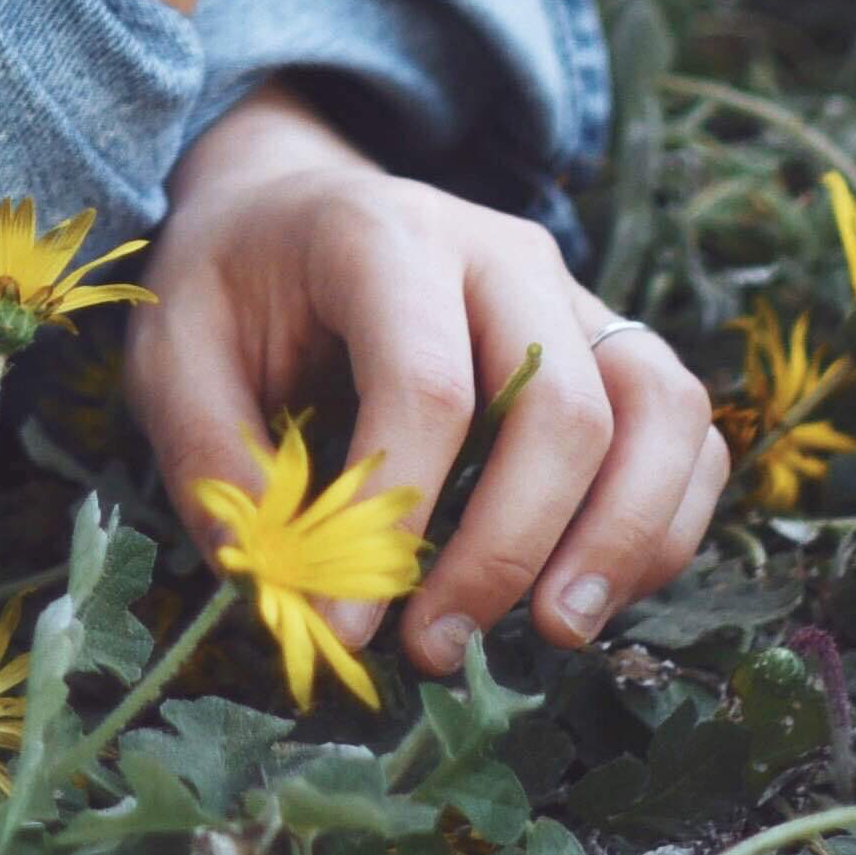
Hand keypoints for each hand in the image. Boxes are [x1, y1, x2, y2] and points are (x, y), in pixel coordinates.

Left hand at [131, 87, 728, 671]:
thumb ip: (209, 460)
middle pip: (560, 402)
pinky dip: (667, 521)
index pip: (426, 382)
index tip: (350, 623)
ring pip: (657, 407)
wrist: (293, 207)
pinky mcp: (611, 342)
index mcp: (385, 234)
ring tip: (557, 631)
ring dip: (624, 536)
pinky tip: (594, 593)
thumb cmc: (233, 287)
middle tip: (438, 647)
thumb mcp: (170, 354)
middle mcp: (501, 251)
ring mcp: (572, 293)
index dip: (396, 517)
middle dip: (510, 545)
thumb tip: (282, 584)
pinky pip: (685, 430)